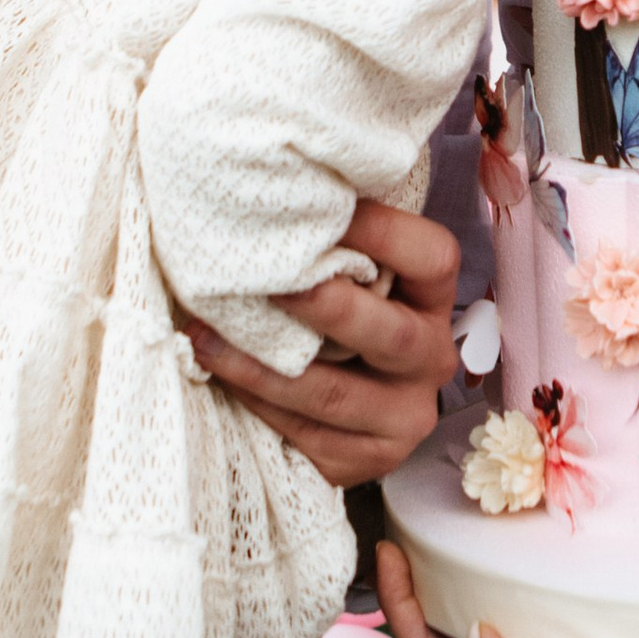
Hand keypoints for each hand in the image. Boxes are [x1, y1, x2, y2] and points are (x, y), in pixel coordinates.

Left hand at [188, 203, 458, 487]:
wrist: (340, 415)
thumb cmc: (329, 321)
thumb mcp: (351, 279)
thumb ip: (334, 241)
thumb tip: (276, 176)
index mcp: (433, 302)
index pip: (433, 258)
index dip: (383, 231)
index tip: (321, 208)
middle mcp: (431, 360)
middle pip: (393, 335)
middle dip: (327, 309)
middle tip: (270, 285)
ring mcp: (402, 418)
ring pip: (332, 394)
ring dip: (260, 364)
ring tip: (204, 334)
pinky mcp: (366, 462)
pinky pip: (304, 435)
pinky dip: (253, 403)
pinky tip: (215, 374)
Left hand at [376, 541, 638, 637]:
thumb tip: (472, 635)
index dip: (397, 606)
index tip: (389, 552)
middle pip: (432, 635)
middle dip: (406, 591)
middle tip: (398, 538)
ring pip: (461, 620)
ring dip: (438, 584)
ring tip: (430, 540)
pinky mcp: (551, 630)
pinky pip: (498, 605)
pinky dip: (477, 579)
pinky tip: (483, 553)